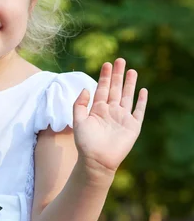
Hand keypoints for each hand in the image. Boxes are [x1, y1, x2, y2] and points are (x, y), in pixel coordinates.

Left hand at [73, 58, 147, 177]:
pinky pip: (139, 111)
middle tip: (120, 60)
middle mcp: (111, 111)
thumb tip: (86, 88)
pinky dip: (141, 101)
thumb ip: (79, 104)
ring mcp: (122, 118)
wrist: (96, 161)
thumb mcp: (78, 121)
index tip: (107, 64)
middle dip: (118, 75)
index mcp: (98, 109)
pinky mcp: (132, 126)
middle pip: (116, 89)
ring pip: (127, 96)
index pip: (103, 89)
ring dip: (130, 84)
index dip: (105, 76)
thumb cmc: (85, 143)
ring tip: (132, 70)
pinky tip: (143, 90)